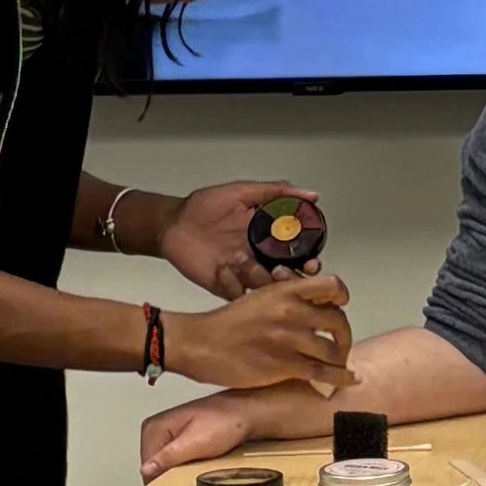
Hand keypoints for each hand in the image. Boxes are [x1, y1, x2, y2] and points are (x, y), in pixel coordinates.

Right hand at [139, 391, 266, 482]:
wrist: (246, 413)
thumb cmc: (225, 423)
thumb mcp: (195, 443)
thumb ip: (168, 457)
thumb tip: (145, 471)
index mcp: (153, 427)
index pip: (146, 467)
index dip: (162, 480)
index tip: (179, 485)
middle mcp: (155, 429)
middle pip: (153, 468)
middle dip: (169, 476)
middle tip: (192, 476)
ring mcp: (166, 435)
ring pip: (164, 467)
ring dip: (177, 473)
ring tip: (197, 470)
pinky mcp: (177, 440)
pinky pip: (174, 462)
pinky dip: (184, 468)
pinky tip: (197, 467)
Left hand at [161, 181, 320, 298]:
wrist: (173, 224)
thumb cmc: (204, 207)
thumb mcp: (242, 192)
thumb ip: (276, 192)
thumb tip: (311, 195)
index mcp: (269, 237)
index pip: (299, 253)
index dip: (310, 260)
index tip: (312, 261)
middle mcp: (261, 258)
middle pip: (289, 277)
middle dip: (292, 279)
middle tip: (282, 271)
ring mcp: (244, 273)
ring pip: (267, 288)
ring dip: (263, 281)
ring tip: (247, 263)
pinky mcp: (226, 286)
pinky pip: (239, 294)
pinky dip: (235, 285)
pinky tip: (223, 268)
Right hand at [163, 277, 355, 391]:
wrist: (201, 343)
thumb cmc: (227, 323)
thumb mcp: (259, 298)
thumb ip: (286, 299)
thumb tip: (312, 308)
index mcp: (286, 291)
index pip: (331, 286)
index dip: (341, 296)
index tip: (340, 305)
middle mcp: (292, 312)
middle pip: (338, 320)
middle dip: (344, 334)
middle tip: (340, 343)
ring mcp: (290, 339)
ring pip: (334, 349)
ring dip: (340, 358)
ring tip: (338, 364)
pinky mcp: (285, 365)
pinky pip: (324, 373)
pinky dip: (341, 378)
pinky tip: (348, 380)